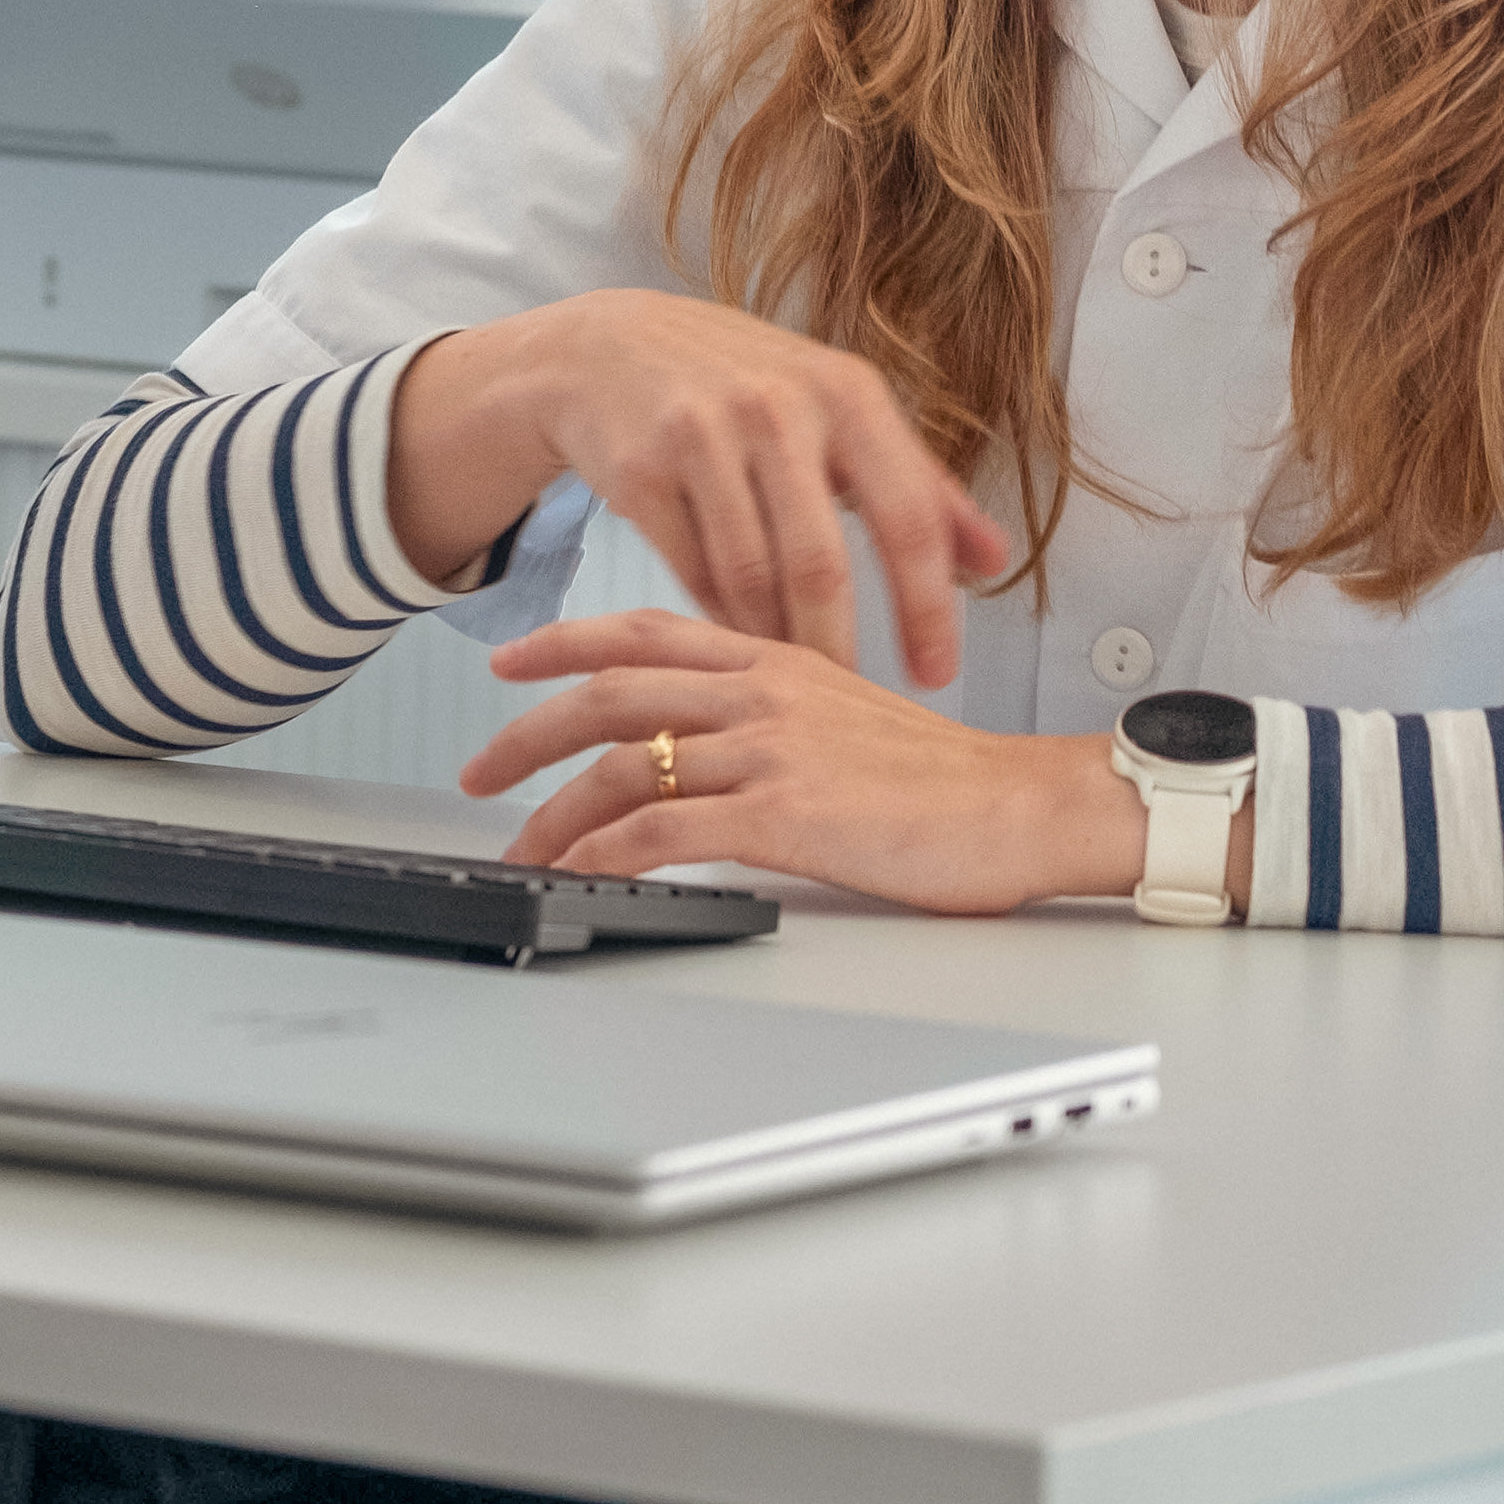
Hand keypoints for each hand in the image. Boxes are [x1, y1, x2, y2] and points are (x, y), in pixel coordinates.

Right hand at [397, 293, 1012, 683]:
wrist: (607, 346)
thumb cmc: (747, 383)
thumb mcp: (840, 410)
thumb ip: (920, 485)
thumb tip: (996, 560)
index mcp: (846, 393)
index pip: (908, 517)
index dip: (927, 607)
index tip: (937, 675)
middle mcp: (777, 406)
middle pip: (819, 562)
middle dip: (839, 645)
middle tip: (851, 698)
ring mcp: (701, 435)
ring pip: (749, 576)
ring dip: (774, 639)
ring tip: (792, 679)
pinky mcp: (639, 470)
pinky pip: (690, 573)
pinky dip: (719, 617)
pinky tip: (737, 640)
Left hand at [464, 611, 1166, 916]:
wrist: (1026, 806)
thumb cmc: (951, 780)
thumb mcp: (848, 719)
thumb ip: (776, 716)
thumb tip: (711, 748)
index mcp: (777, 658)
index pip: (646, 632)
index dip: (565, 643)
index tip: (510, 661)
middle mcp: (764, 691)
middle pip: (611, 694)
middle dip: (528, 733)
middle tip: (477, 769)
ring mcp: (770, 749)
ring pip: (625, 765)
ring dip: (556, 813)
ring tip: (519, 849)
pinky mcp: (785, 811)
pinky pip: (664, 828)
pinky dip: (606, 852)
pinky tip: (580, 872)